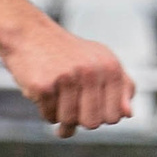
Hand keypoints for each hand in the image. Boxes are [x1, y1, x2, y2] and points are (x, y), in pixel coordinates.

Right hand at [0, 18, 137, 138]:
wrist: (29, 34)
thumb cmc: (67, 53)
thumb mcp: (101, 62)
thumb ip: (121, 87)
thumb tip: (128, 114)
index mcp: (110, 67)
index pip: (114, 116)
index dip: (100, 117)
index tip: (89, 106)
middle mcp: (92, 71)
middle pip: (92, 123)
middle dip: (80, 119)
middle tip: (71, 104)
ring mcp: (68, 78)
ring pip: (69, 122)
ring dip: (60, 115)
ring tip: (56, 95)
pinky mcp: (44, 85)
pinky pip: (49, 116)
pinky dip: (45, 110)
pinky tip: (43, 92)